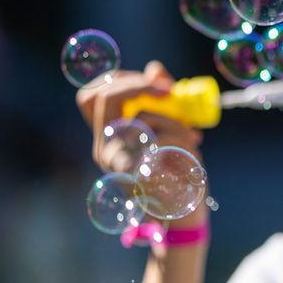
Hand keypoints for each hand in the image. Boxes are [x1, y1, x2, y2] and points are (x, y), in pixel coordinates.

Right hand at [76, 60, 204, 172]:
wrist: (184, 214)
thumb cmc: (177, 169)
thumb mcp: (168, 127)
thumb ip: (160, 97)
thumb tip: (156, 68)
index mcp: (108, 137)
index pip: (90, 97)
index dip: (116, 78)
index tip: (148, 78)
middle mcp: (104, 149)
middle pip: (106, 98)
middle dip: (140, 85)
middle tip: (169, 90)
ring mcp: (117, 164)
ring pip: (141, 117)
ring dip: (175, 119)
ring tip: (192, 135)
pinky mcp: (139, 176)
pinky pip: (160, 141)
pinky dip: (182, 138)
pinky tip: (192, 148)